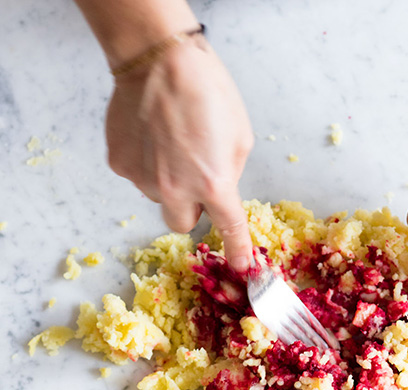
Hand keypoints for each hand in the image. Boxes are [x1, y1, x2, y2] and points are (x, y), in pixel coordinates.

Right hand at [106, 35, 253, 271]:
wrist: (159, 58)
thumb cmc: (207, 89)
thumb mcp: (240, 137)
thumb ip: (230, 173)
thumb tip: (220, 190)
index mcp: (212, 183)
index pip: (228, 229)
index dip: (237, 251)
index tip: (241, 267)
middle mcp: (175, 189)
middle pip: (182, 224)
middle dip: (191, 208)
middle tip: (194, 178)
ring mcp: (142, 178)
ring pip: (158, 197)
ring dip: (167, 181)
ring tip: (171, 142)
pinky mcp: (120, 163)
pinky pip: (137, 175)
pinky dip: (145, 163)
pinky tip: (150, 136)